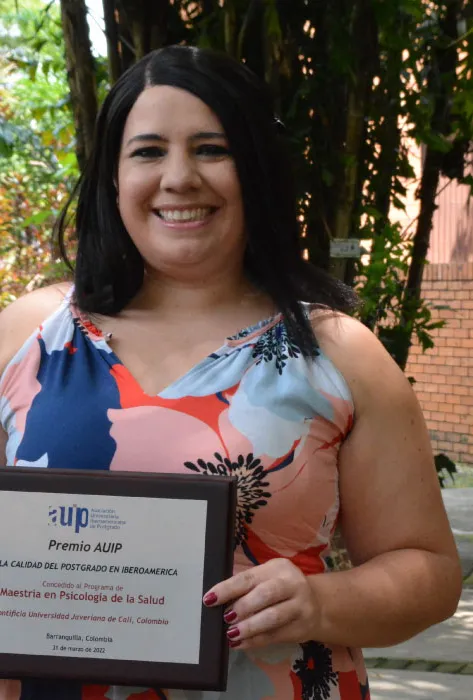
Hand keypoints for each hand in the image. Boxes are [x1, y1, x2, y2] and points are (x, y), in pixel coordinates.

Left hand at [203, 558, 319, 649]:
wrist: (319, 604)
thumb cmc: (283, 588)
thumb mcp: (268, 578)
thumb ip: (248, 586)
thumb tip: (218, 600)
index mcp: (278, 568)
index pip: (249, 577)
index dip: (227, 589)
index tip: (209, 599)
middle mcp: (292, 584)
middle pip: (265, 595)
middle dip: (242, 607)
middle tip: (226, 618)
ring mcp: (300, 606)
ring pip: (272, 618)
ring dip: (248, 627)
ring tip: (231, 634)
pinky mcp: (301, 628)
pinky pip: (275, 636)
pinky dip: (255, 641)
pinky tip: (240, 643)